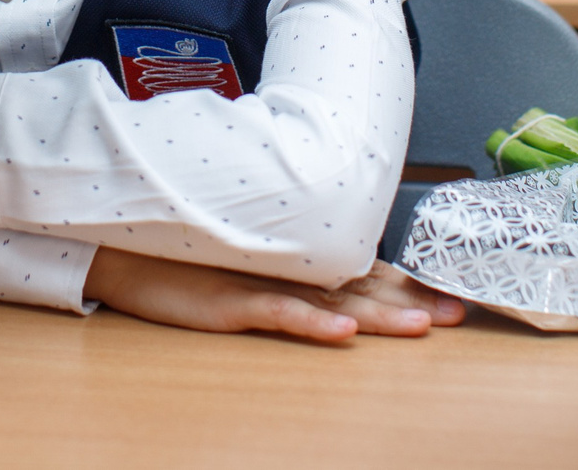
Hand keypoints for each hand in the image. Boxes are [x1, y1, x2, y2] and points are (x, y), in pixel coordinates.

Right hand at [82, 249, 464, 344]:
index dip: (407, 285)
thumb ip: (292, 264)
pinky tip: (341, 334)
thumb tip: (341, 278)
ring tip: (418, 327)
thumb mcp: (246, 258)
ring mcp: (259, 280)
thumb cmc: (183, 252)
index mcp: (294, 256)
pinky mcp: (228, 300)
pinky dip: (310, 322)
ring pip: (330, 300)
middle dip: (410, 303)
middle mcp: (286, 264)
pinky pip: (276, 312)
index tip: (448, 297)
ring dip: (377, 315)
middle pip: (360, 288)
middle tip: (456, 315)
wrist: (121, 242)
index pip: (363, 271)